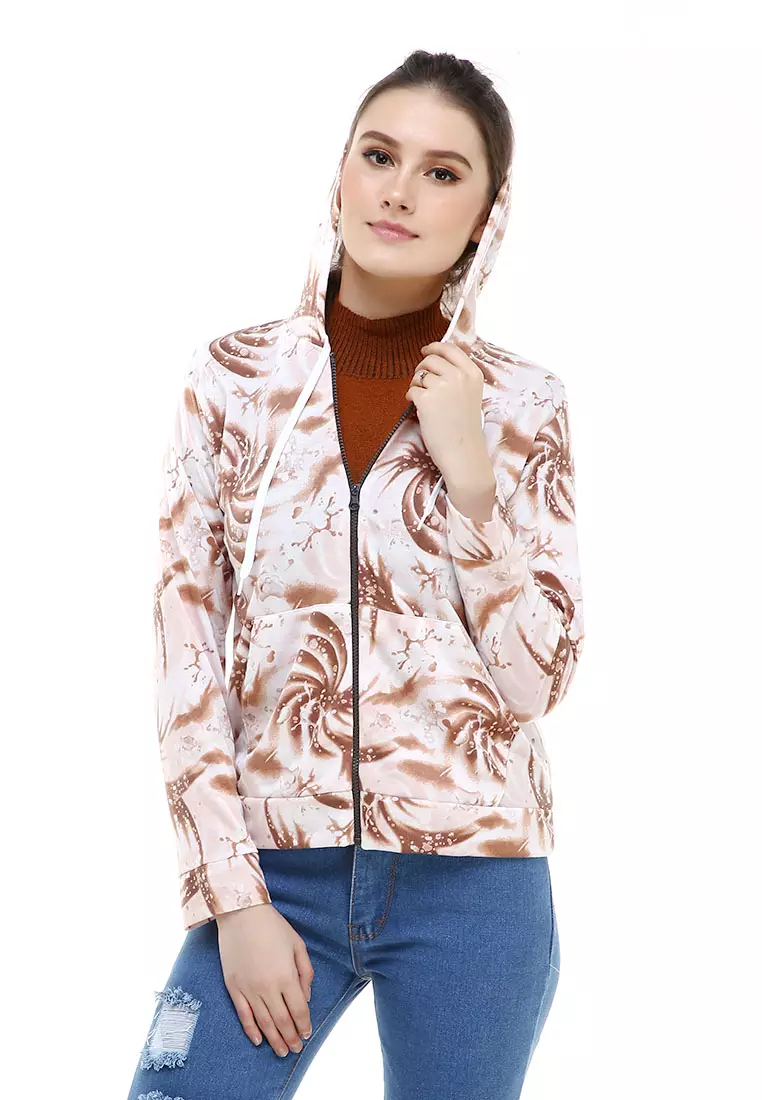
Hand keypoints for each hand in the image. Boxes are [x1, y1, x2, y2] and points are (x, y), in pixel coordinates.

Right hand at [216, 903, 313, 1056]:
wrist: (241, 914)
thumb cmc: (273, 926)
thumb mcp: (297, 945)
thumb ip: (305, 972)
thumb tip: (306, 997)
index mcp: (286, 976)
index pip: (299, 1009)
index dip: (303, 1025)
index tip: (306, 1034)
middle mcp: (268, 987)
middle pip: (282, 1021)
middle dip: (290, 1037)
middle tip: (295, 1049)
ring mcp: (249, 989)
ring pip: (264, 1022)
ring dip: (274, 1039)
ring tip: (281, 1051)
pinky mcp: (233, 987)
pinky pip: (243, 1015)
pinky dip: (251, 1030)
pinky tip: (259, 1040)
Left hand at [405, 341, 486, 477]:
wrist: (463, 452)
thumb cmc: (465, 428)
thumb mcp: (471, 395)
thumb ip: (459, 377)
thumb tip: (435, 360)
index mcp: (472, 374)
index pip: (450, 349)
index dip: (434, 347)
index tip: (426, 350)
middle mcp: (459, 376)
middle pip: (431, 359)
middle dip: (422, 368)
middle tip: (420, 381)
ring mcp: (442, 386)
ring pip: (419, 374)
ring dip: (416, 384)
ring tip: (422, 400)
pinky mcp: (426, 399)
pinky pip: (412, 390)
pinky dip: (411, 397)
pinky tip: (418, 408)